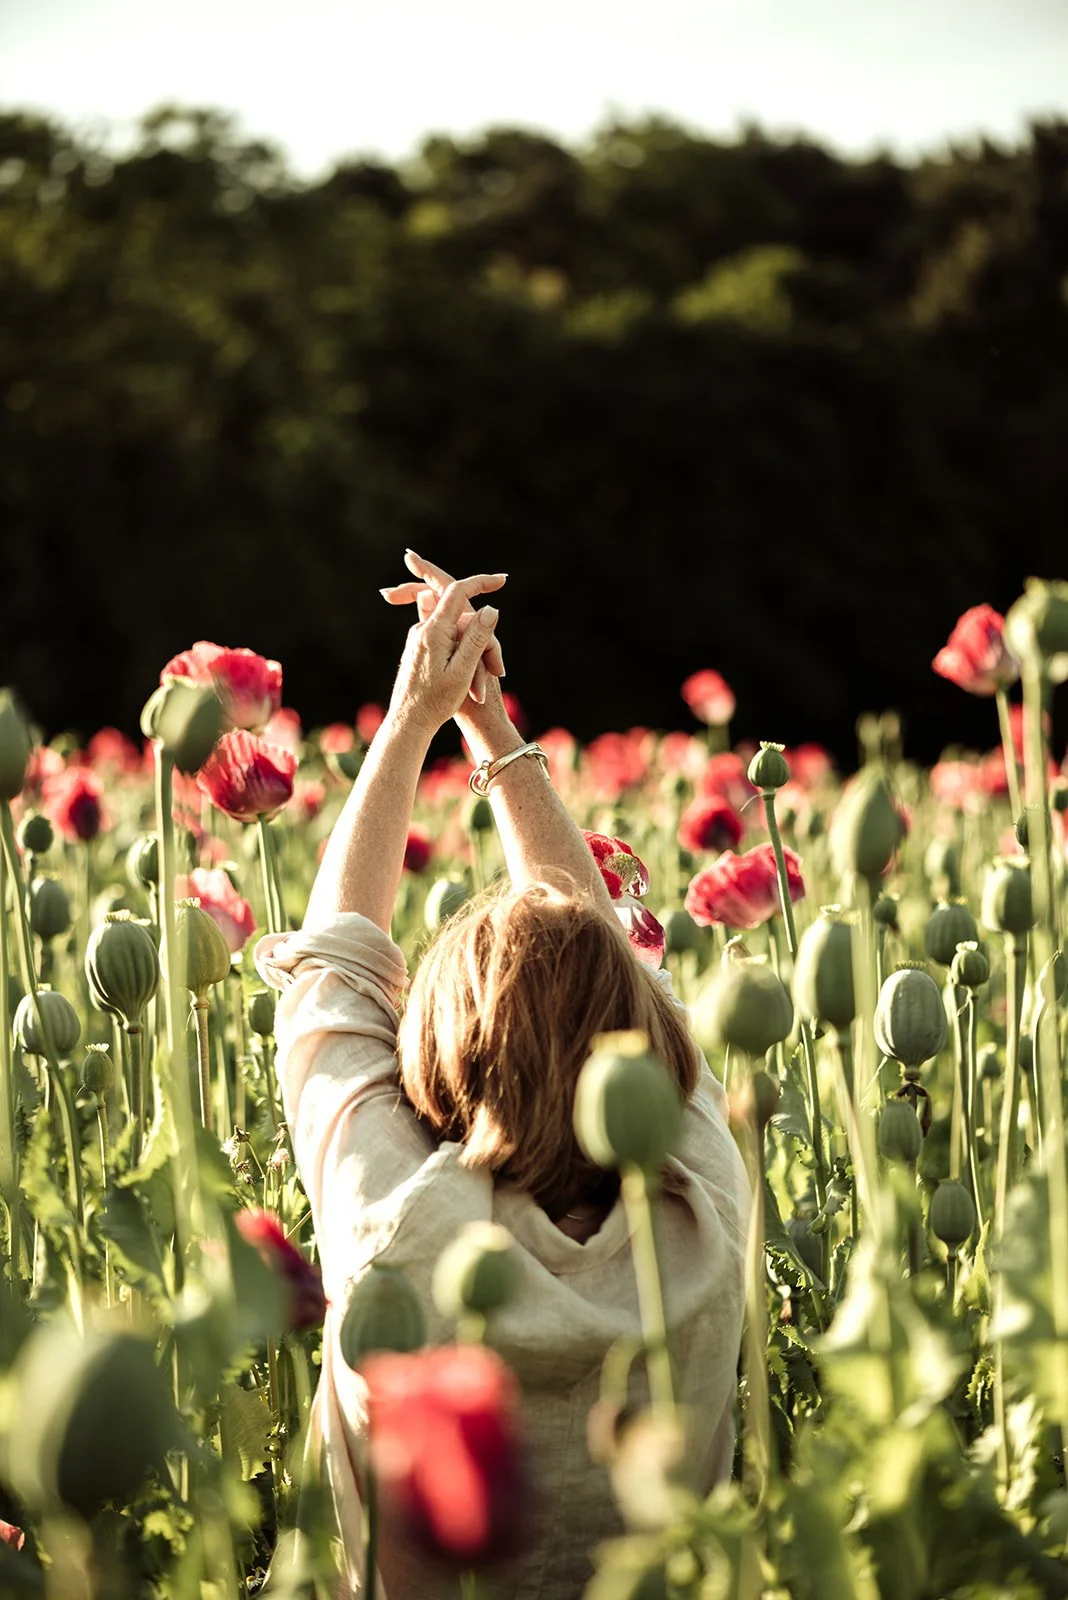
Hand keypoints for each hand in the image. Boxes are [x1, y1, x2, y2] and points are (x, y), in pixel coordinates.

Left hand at [387, 577, 503, 736]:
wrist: (408, 723)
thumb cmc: (435, 702)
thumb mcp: (463, 671)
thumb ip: (476, 638)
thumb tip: (490, 609)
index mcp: (433, 631)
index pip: (458, 592)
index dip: (481, 583)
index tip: (502, 580)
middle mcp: (423, 630)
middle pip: (463, 621)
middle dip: (484, 643)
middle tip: (498, 672)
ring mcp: (420, 639)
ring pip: (457, 635)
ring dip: (474, 658)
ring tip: (479, 691)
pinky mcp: (420, 650)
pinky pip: (448, 645)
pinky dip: (463, 662)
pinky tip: (469, 688)